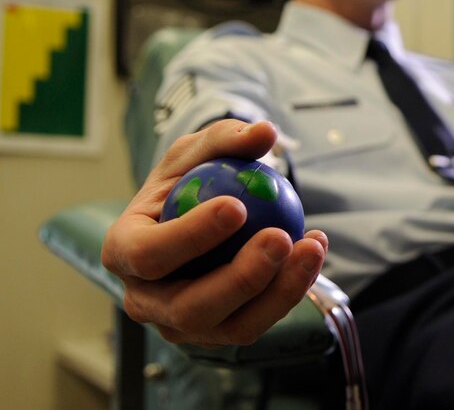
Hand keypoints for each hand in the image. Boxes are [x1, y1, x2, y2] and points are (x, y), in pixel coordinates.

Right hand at [101, 119, 327, 347]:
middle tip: (281, 237)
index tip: (236, 207)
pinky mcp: (219, 335)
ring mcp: (182, 326)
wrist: (194, 221)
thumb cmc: (186, 184)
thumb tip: (264, 132)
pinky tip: (315, 251)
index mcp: (124, 252)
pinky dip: (291, 290)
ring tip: (312, 246)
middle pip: (190, 306)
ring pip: (232, 326)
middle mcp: (146, 300)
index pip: (150, 254)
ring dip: (279, 290)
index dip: (190, 237)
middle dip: (241, 277)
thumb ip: (225, 140)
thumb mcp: (196, 153)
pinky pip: (258, 322)